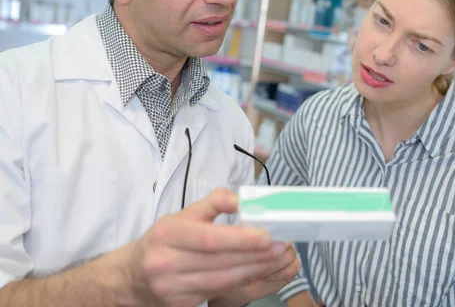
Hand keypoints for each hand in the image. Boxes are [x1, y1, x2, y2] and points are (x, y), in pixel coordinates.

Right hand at [128, 188, 290, 306]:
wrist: (132, 276)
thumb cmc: (163, 240)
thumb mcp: (183, 214)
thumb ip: (215, 202)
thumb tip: (244, 199)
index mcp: (168, 234)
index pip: (210, 239)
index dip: (241, 239)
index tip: (267, 236)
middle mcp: (166, 263)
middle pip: (220, 262)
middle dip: (256, 255)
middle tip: (281, 246)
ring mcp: (172, 289)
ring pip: (223, 281)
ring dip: (254, 270)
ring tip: (276, 258)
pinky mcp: (180, 305)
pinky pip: (218, 293)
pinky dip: (241, 281)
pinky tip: (257, 271)